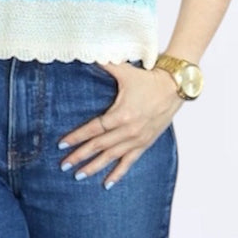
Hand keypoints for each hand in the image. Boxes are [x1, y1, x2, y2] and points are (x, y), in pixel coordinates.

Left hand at [58, 63, 182, 188]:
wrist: (175, 88)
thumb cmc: (148, 79)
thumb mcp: (125, 71)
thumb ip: (105, 63)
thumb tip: (88, 53)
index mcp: (121, 114)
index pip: (93, 129)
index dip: (77, 137)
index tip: (62, 144)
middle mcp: (128, 130)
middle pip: (99, 145)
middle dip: (80, 155)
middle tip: (63, 165)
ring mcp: (137, 139)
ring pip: (112, 157)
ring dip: (94, 167)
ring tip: (78, 175)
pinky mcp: (145, 144)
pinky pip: (129, 162)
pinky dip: (118, 174)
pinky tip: (106, 184)